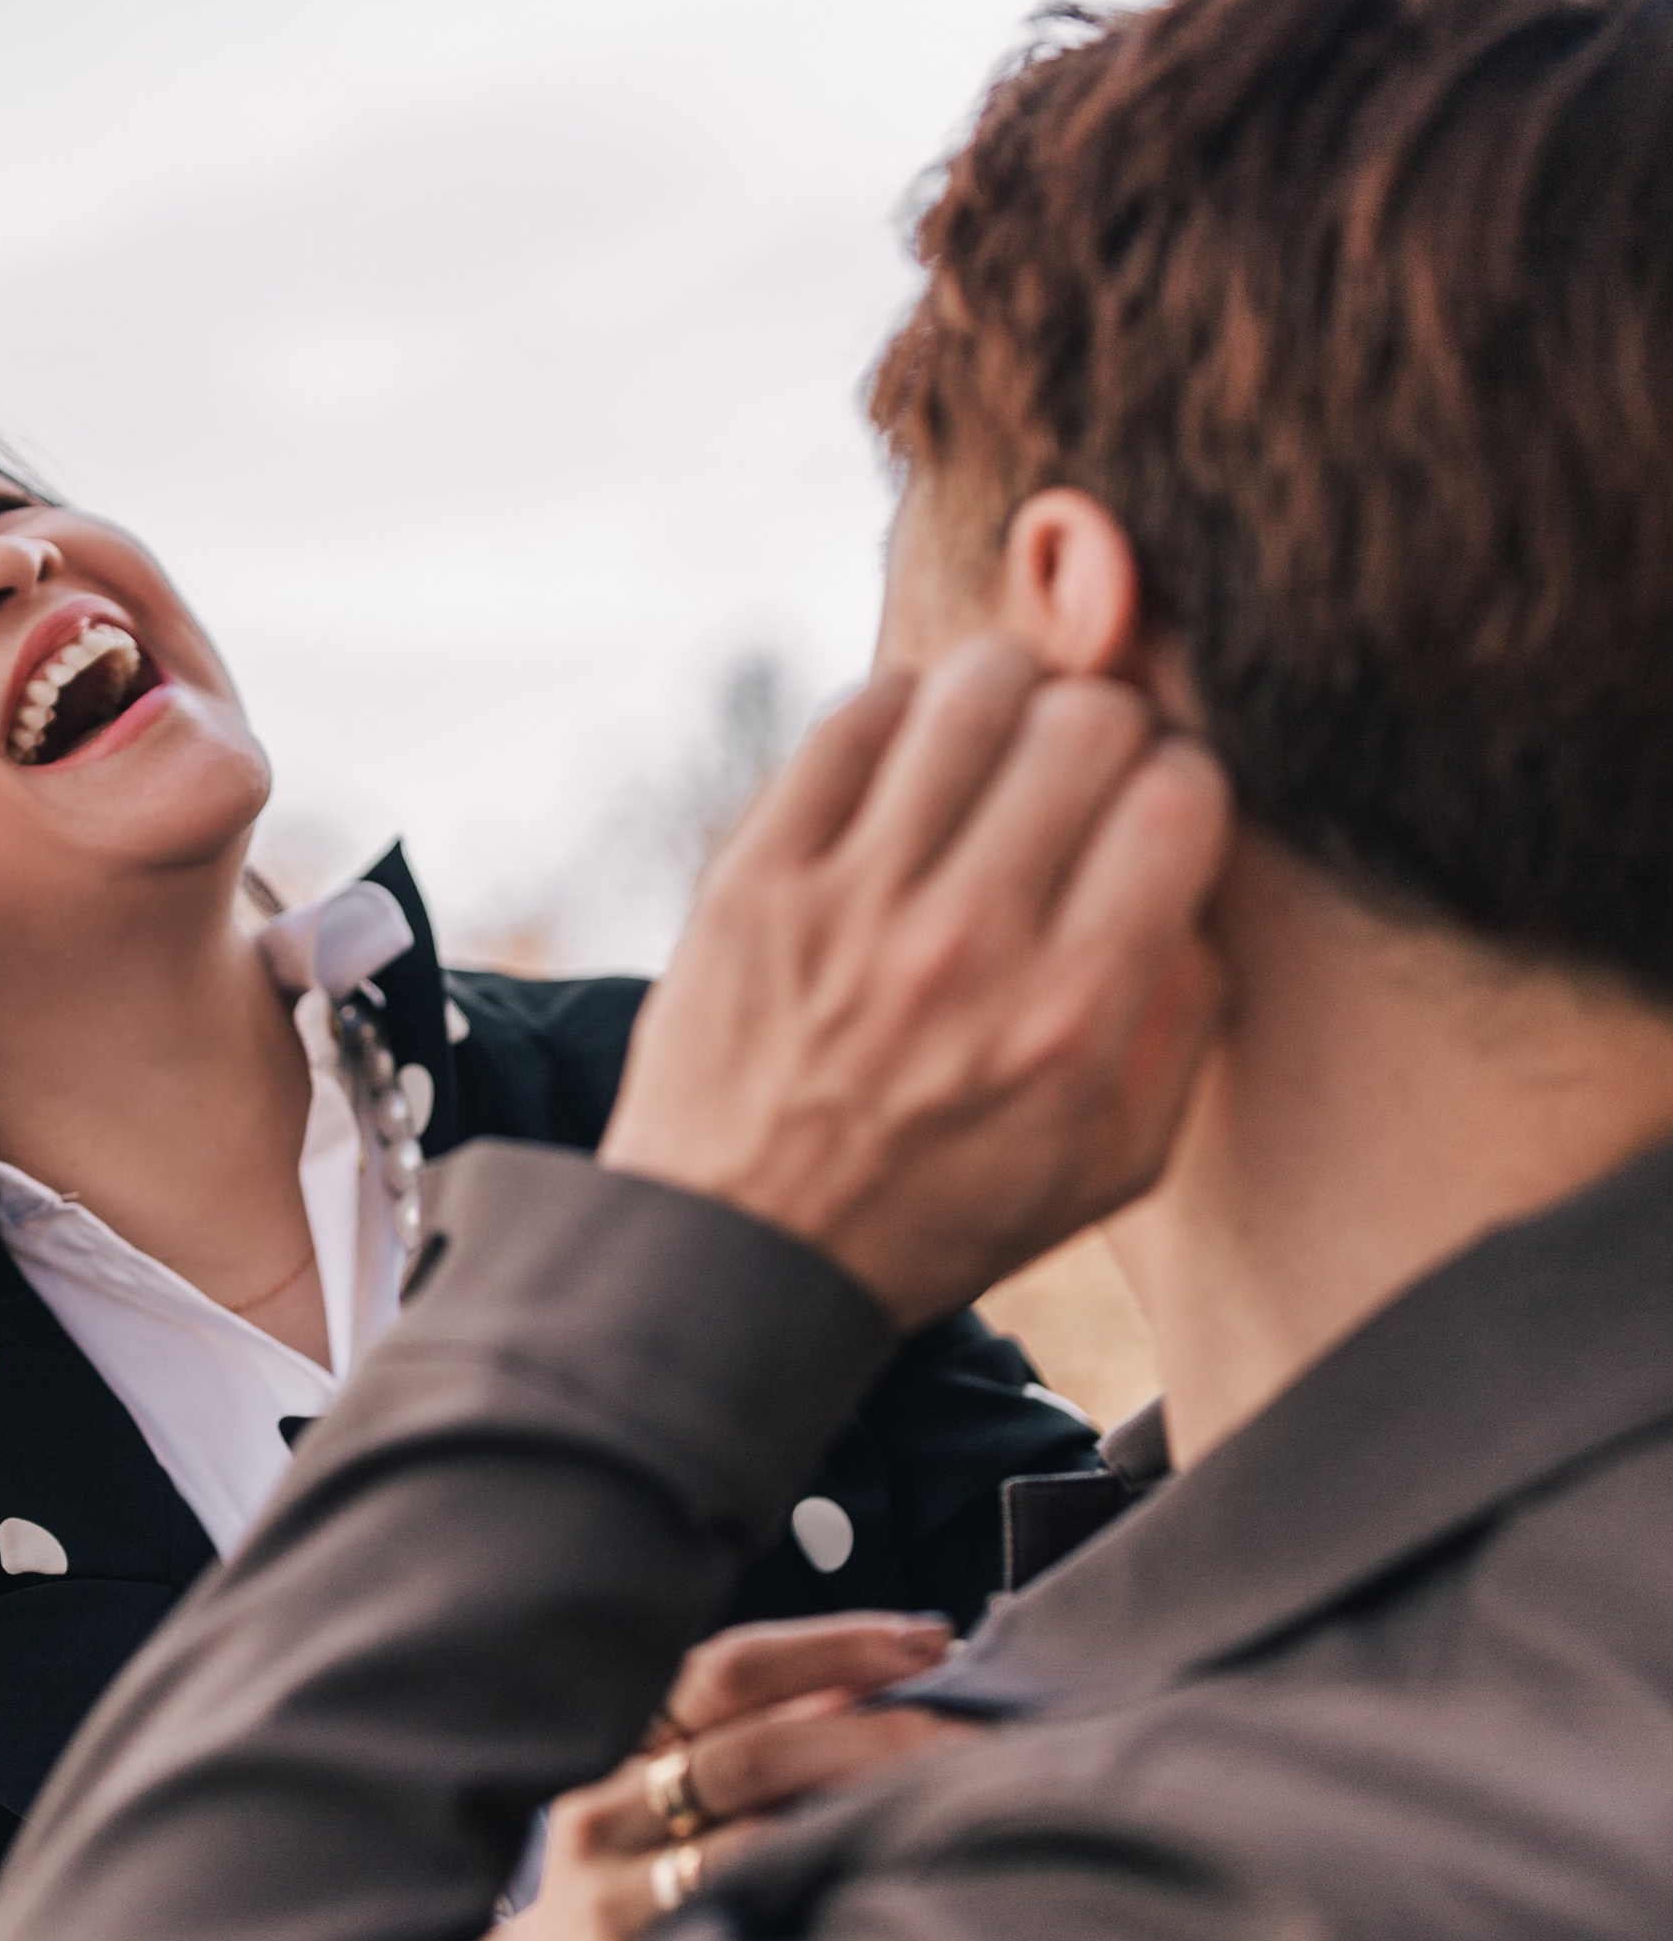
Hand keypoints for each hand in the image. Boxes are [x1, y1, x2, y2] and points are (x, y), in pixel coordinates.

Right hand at [454, 1613, 979, 1940]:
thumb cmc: (606, 1898)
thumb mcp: (643, 1807)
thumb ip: (732, 1747)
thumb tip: (860, 1689)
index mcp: (612, 1749)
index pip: (726, 1671)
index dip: (833, 1645)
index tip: (928, 1638)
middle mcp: (601, 1811)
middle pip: (751, 1745)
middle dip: (874, 1725)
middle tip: (971, 1724)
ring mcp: (608, 1894)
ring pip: (757, 1826)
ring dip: (866, 1797)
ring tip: (957, 1789)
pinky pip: (745, 1907)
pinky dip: (823, 1875)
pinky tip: (892, 1874)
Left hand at [601, 637, 1230, 1323]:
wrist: (743, 1253)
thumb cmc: (942, 1206)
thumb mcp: (1112, 1162)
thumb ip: (1186, 1021)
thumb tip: (1197, 882)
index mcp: (1070, 1022)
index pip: (1176, 804)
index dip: (1183, 779)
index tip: (1155, 802)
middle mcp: (967, 950)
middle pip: (1084, 725)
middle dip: (1107, 722)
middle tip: (1082, 760)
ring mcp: (852, 904)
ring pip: (969, 694)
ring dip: (1010, 687)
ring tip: (1006, 728)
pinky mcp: (755, 877)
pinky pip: (850, 723)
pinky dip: (903, 708)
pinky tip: (916, 749)